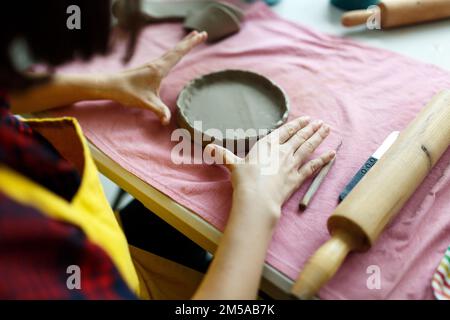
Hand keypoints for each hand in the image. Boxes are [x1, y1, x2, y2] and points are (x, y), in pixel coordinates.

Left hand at [107, 31, 206, 124]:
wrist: (111, 85)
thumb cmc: (128, 92)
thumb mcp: (146, 103)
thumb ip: (159, 111)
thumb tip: (167, 120)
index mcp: (159, 68)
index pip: (179, 53)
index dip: (191, 44)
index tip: (202, 35)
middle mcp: (157, 63)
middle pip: (177, 49)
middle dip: (190, 41)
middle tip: (203, 33)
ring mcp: (153, 65)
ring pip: (172, 52)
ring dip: (183, 45)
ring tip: (191, 39)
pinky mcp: (150, 68)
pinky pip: (167, 57)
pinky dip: (175, 52)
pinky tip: (174, 55)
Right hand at [205, 117, 334, 221]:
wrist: (257, 198)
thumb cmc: (244, 180)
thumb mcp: (232, 164)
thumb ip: (223, 154)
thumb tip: (209, 148)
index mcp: (267, 145)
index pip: (285, 131)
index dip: (296, 125)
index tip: (306, 119)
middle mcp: (282, 152)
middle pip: (300, 137)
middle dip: (311, 129)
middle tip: (322, 122)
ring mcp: (292, 164)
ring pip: (308, 148)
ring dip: (319, 138)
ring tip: (328, 130)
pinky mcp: (297, 178)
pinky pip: (313, 167)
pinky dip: (324, 160)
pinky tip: (332, 154)